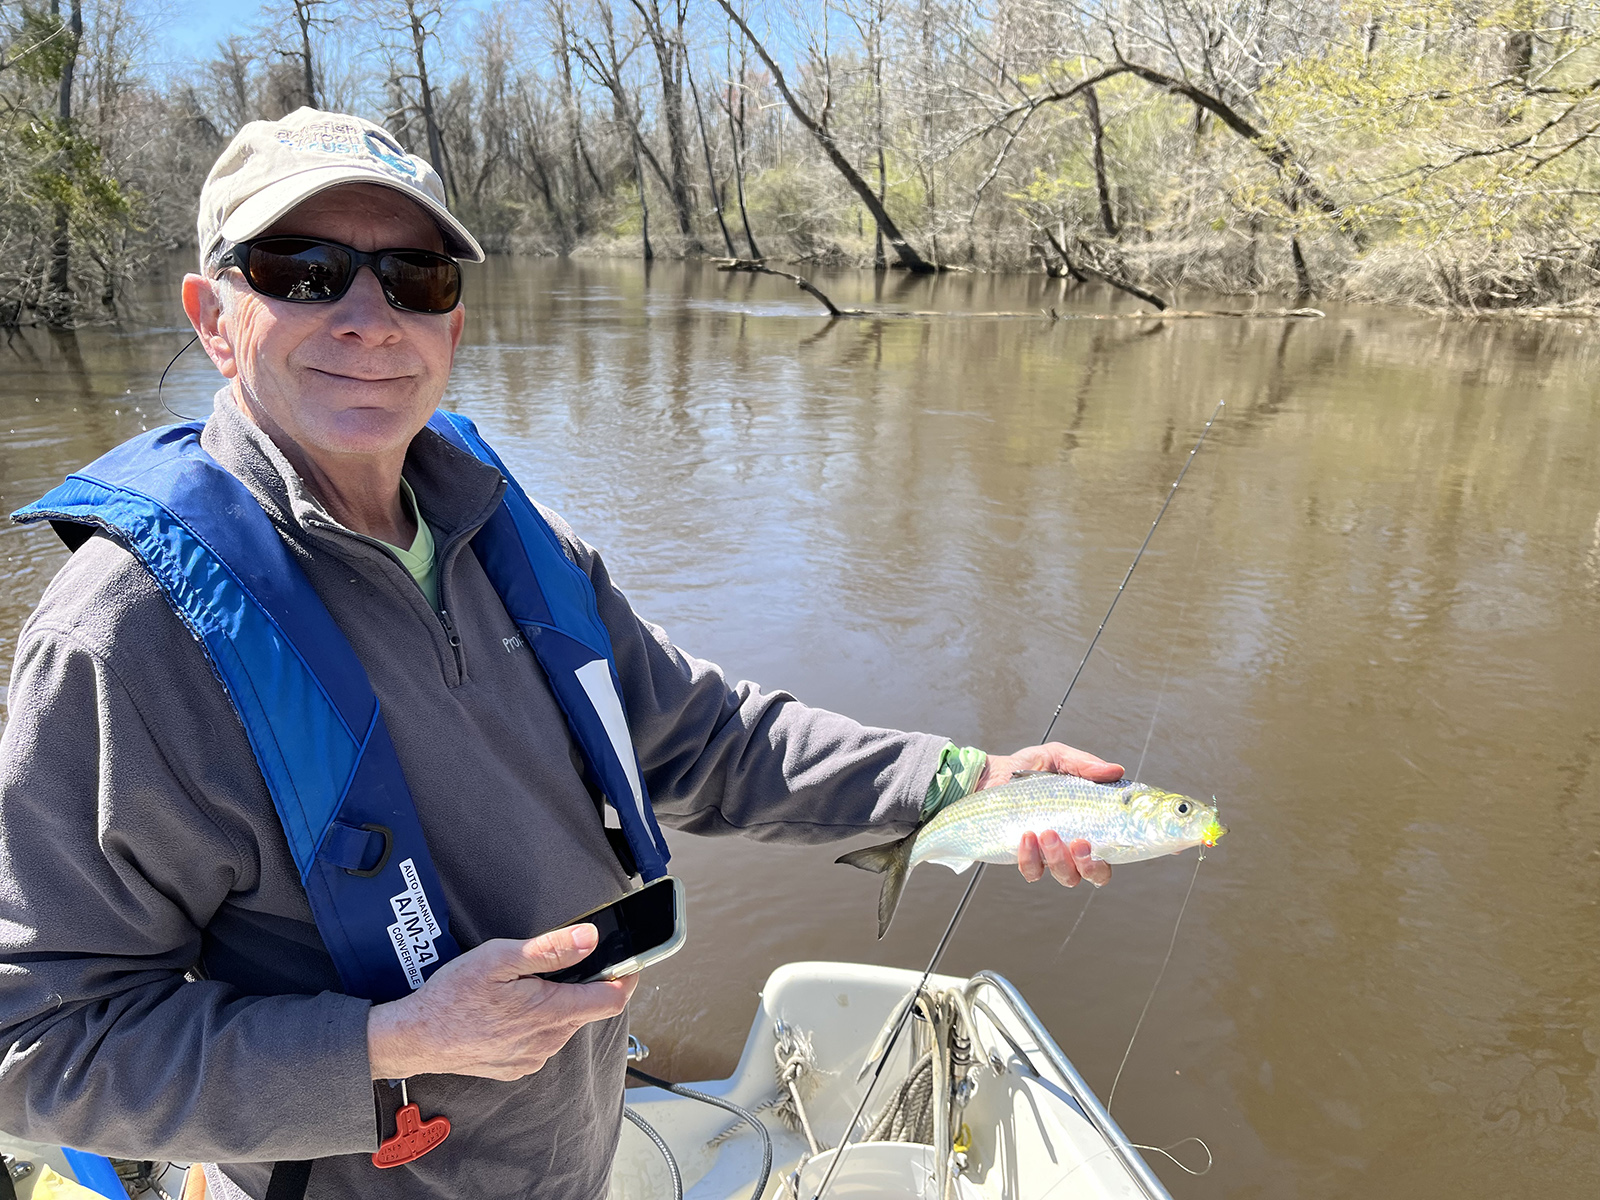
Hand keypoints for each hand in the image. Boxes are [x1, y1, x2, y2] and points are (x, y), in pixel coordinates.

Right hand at [366, 923, 636, 1081]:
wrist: (414, 1039)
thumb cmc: (452, 996)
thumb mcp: (499, 959)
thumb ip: (550, 950)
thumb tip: (590, 938)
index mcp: (548, 1012)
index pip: (611, 1000)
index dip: (627, 978)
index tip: (629, 960)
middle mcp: (547, 1041)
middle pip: (588, 1010)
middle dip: (585, 985)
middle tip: (563, 962)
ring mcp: (532, 1058)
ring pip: (565, 1026)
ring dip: (560, 1004)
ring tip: (528, 986)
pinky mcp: (518, 1067)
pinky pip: (544, 1041)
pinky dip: (540, 1022)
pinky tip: (513, 1010)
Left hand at [976, 742, 1123, 888]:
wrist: (989, 776)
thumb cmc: (1028, 768)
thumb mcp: (1056, 757)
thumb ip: (1084, 764)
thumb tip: (1115, 770)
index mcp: (1088, 823)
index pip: (1111, 851)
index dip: (1112, 853)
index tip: (1101, 839)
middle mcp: (1072, 845)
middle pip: (1095, 874)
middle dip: (1090, 864)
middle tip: (1078, 842)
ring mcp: (1049, 855)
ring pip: (1066, 876)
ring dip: (1060, 859)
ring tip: (1046, 832)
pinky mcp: (1025, 858)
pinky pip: (1033, 871)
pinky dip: (1031, 858)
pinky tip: (1026, 836)